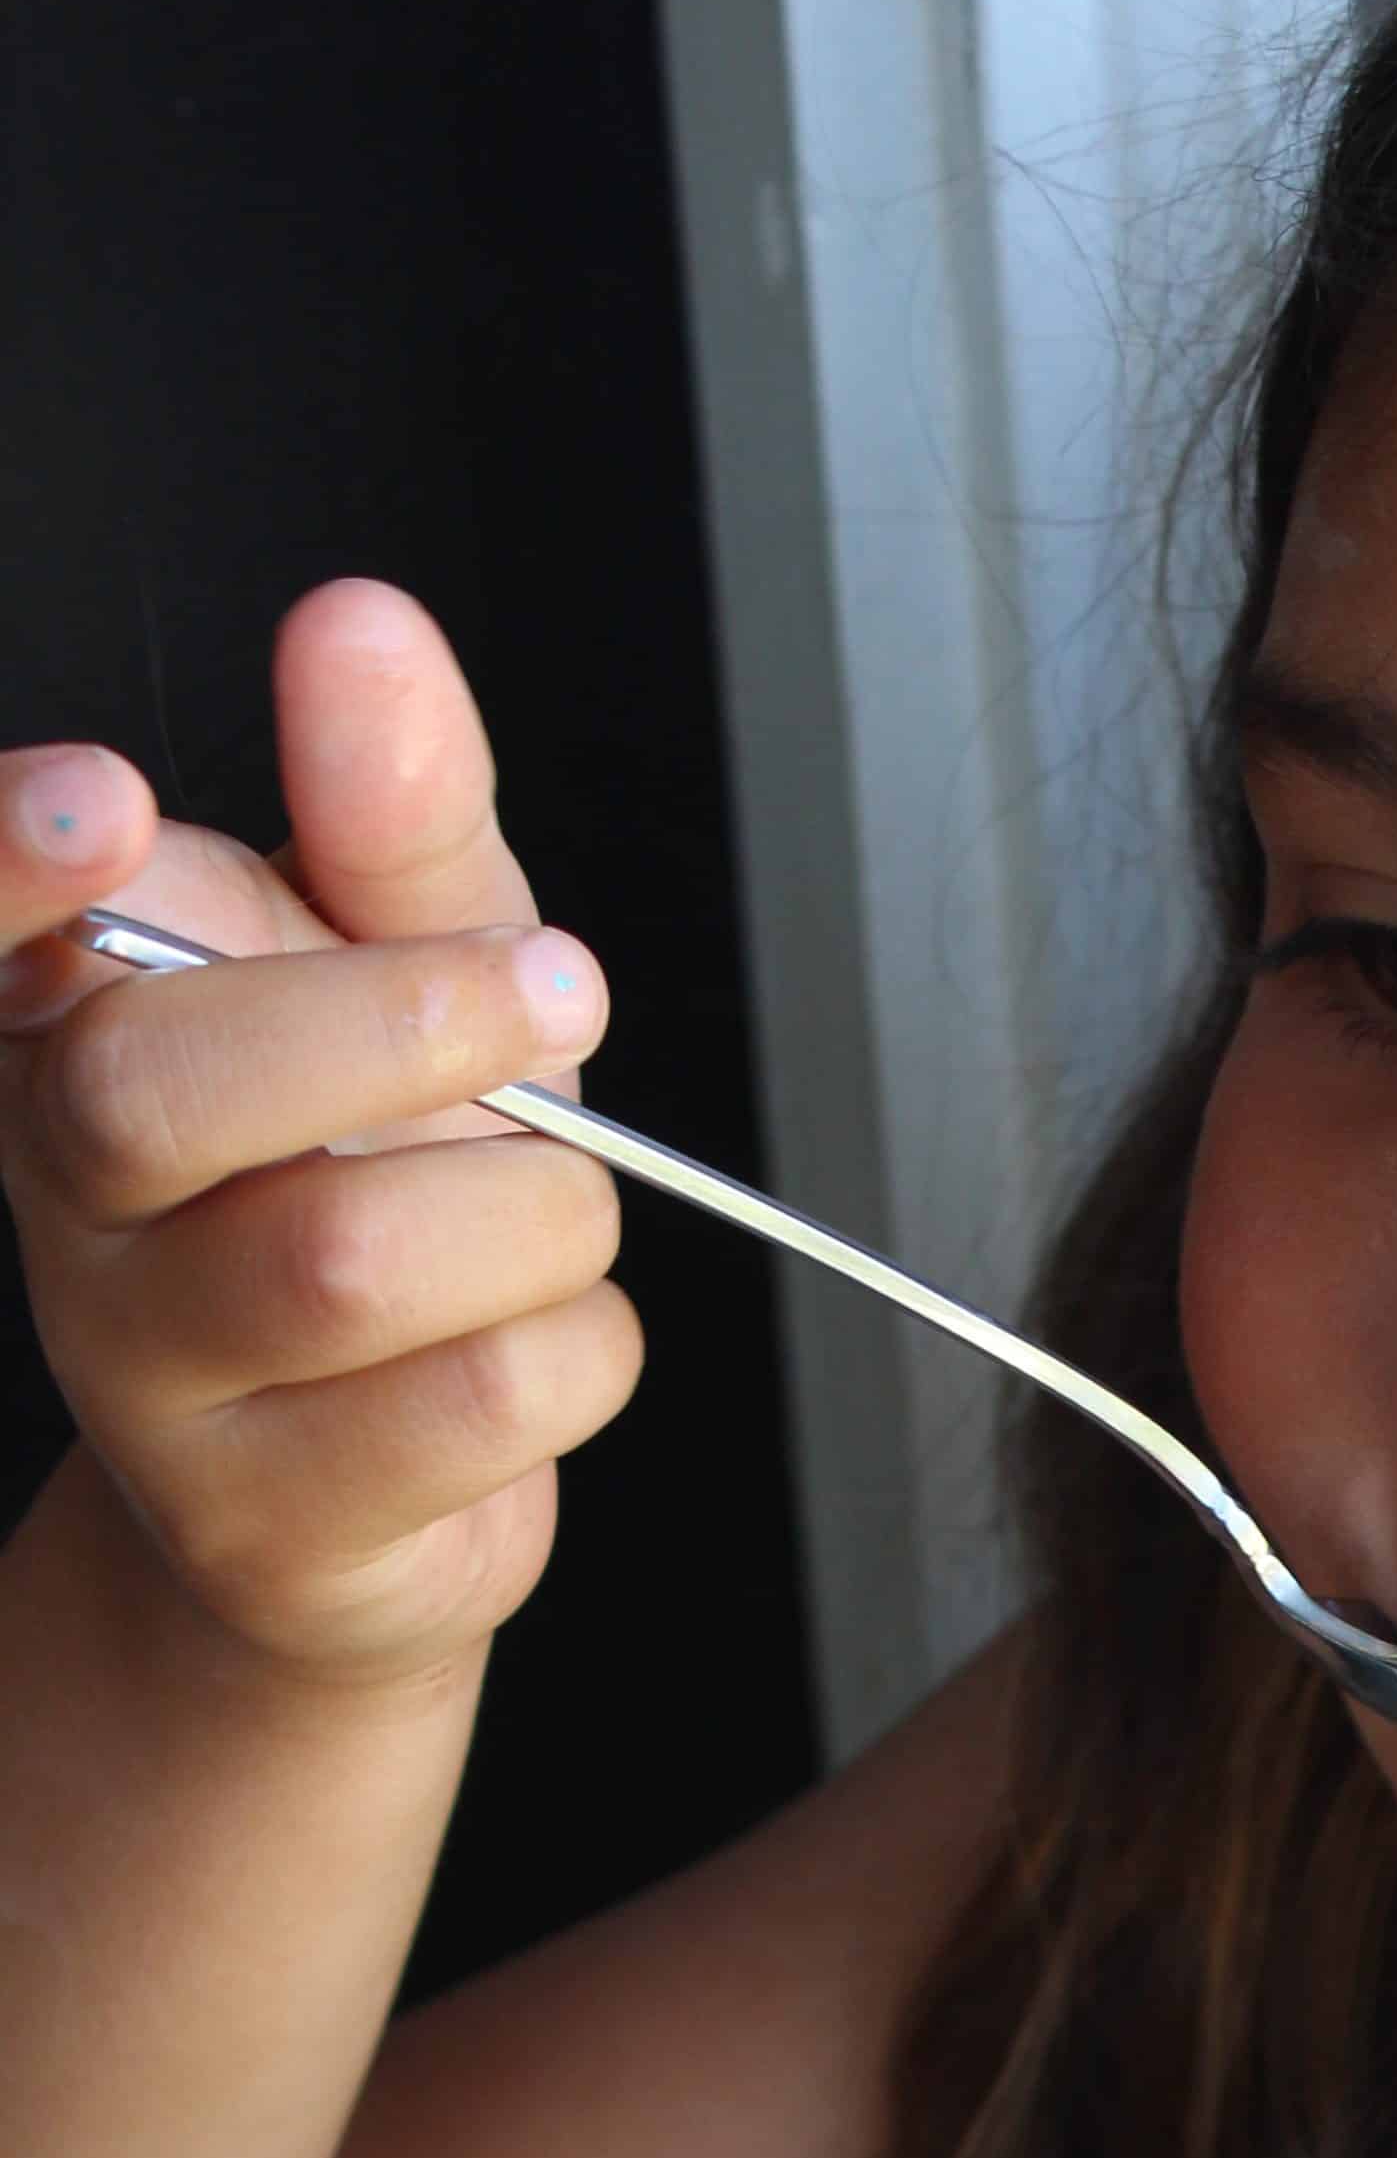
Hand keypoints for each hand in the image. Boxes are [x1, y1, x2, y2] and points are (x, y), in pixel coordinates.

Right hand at [0, 579, 635, 1681]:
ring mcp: (143, 1377)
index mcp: (66, 1025)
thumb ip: (389, 813)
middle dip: (398, 1023)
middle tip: (548, 988)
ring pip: (348, 1261)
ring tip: (554, 1212)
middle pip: (161, 1094)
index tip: (112, 799)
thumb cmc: (387, 1185)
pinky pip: (470, 1404)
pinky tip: (547, 1341)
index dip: (10, 863)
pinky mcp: (261, 1527)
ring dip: (535, 1214)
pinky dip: (579, 1352)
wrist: (382, 1484)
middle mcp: (64, 1196)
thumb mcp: (411, 967)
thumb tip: (358, 629)